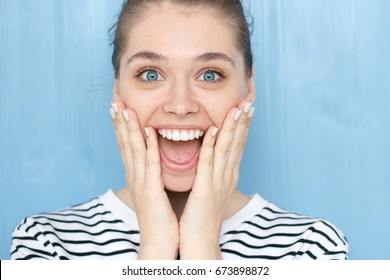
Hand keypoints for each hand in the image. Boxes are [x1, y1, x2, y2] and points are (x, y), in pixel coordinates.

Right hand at [111, 101, 178, 258]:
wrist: (160, 240)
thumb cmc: (161, 214)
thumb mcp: (154, 188)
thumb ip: (152, 171)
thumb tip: (154, 155)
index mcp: (137, 174)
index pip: (126, 143)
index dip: (121, 123)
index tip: (118, 103)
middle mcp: (135, 174)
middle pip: (124, 142)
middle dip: (119, 119)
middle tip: (114, 97)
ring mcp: (141, 181)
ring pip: (133, 149)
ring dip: (129, 127)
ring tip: (124, 106)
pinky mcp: (151, 190)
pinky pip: (150, 164)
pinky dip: (148, 146)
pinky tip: (147, 130)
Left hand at [179, 101, 254, 258]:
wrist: (199, 240)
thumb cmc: (202, 214)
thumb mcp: (211, 188)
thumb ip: (213, 170)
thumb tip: (212, 155)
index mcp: (228, 174)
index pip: (238, 144)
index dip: (243, 124)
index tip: (246, 105)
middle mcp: (228, 175)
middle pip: (238, 142)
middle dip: (244, 119)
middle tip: (250, 98)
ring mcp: (219, 181)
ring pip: (228, 149)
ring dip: (234, 127)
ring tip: (239, 107)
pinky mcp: (206, 189)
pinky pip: (209, 163)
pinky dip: (212, 145)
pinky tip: (215, 129)